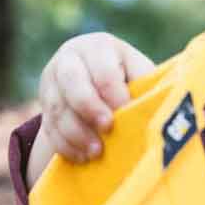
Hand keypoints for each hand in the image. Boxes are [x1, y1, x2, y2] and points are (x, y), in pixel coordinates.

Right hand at [36, 33, 155, 162]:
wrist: (92, 78)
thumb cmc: (127, 77)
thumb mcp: (137, 72)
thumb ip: (145, 85)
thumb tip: (160, 109)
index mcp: (98, 47)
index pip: (103, 69)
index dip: (115, 92)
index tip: (127, 111)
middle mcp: (70, 59)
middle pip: (72, 81)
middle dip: (90, 108)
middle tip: (107, 128)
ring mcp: (52, 82)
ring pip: (57, 108)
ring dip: (77, 133)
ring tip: (97, 152)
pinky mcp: (44, 105)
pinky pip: (49, 128)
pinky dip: (66, 145)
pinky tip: (83, 157)